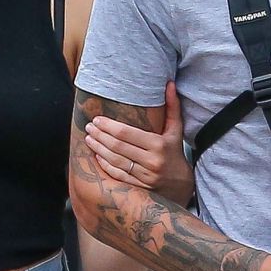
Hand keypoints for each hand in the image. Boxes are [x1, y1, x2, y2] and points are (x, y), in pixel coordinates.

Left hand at [84, 81, 194, 204]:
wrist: (182, 185)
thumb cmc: (175, 153)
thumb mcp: (175, 130)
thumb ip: (172, 106)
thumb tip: (169, 83)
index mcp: (159, 145)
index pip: (127, 133)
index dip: (109, 126)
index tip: (97, 119)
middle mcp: (151, 162)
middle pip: (118, 146)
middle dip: (100, 136)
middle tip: (89, 127)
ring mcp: (144, 177)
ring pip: (115, 161)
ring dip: (98, 149)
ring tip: (89, 139)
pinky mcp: (139, 187)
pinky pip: (118, 175)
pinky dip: (105, 165)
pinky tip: (97, 156)